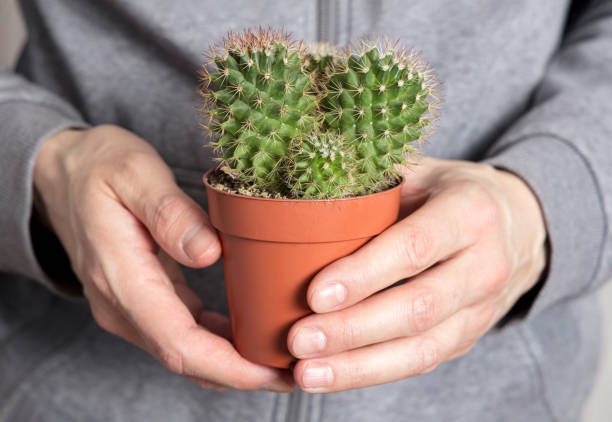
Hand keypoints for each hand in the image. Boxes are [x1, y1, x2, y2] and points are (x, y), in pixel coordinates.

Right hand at [34, 125, 293, 392]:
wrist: (63, 172)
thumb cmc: (100, 166)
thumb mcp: (134, 173)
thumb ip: (169, 212)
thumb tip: (208, 253)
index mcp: (121, 276)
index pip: (178, 342)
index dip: (228, 365)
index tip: (271, 371)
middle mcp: (121, 304)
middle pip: (185, 358)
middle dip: (240, 373)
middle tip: (294, 371)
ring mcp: (129, 307)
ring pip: (184, 353)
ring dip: (232, 364)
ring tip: (282, 359)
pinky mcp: (141, 302)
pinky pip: (182, 335)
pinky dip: (217, 344)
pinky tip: (249, 335)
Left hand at [288, 157, 546, 391]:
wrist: (516, 224)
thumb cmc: (449, 193)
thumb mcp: (421, 170)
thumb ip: (374, 180)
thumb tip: (305, 193)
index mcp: (470, 211)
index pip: (414, 247)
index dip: (363, 274)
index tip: (314, 294)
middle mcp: (485, 265)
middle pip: (417, 307)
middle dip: (352, 329)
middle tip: (298, 339)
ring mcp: (481, 308)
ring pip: (421, 349)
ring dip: (358, 366)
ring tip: (306, 372)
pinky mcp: (467, 336)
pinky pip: (420, 362)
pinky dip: (372, 372)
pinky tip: (331, 374)